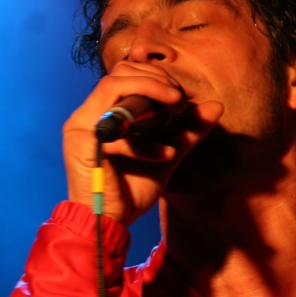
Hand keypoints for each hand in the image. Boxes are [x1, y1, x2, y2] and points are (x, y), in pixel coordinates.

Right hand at [63, 62, 223, 225]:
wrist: (108, 225)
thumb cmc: (130, 191)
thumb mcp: (165, 156)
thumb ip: (186, 132)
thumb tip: (215, 105)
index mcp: (104, 112)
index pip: (127, 73)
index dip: (156, 76)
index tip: (181, 95)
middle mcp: (88, 114)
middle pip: (119, 71)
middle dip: (155, 78)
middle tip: (178, 99)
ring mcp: (82, 126)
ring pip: (114, 85)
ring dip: (149, 91)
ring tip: (174, 108)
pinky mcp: (81, 142)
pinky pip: (115, 129)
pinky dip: (144, 141)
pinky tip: (163, 155)